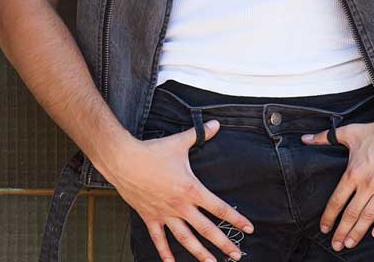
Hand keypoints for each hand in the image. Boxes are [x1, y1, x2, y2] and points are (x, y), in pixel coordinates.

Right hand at [103, 119, 254, 261]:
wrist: (124, 161)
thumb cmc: (153, 152)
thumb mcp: (180, 142)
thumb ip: (201, 134)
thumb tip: (216, 124)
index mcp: (192, 189)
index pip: (219, 208)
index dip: (236, 219)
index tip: (250, 228)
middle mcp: (180, 206)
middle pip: (206, 229)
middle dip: (223, 243)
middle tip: (236, 255)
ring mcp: (165, 214)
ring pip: (185, 239)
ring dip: (199, 253)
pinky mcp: (149, 217)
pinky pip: (158, 239)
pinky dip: (164, 252)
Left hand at [301, 116, 373, 250]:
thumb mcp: (349, 132)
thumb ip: (325, 137)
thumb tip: (304, 138)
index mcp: (354, 172)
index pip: (337, 200)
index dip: (329, 216)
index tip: (324, 228)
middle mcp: (368, 183)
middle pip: (351, 213)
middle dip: (341, 231)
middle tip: (336, 245)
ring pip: (369, 215)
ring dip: (358, 231)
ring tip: (350, 243)